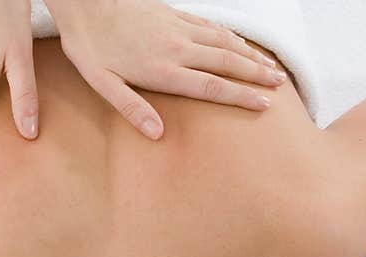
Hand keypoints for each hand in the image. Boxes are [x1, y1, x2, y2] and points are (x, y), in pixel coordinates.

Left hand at [46, 0, 285, 139]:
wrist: (85, 1)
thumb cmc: (90, 47)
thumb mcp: (102, 84)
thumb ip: (131, 109)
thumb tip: (158, 134)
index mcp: (163, 71)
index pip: (211, 87)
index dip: (240, 97)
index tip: (264, 105)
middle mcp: (178, 49)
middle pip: (227, 64)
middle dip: (256, 76)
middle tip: (281, 87)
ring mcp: (178, 28)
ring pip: (224, 42)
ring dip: (251, 55)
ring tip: (272, 67)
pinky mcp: (174, 14)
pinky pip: (211, 26)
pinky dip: (232, 35)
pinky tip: (242, 42)